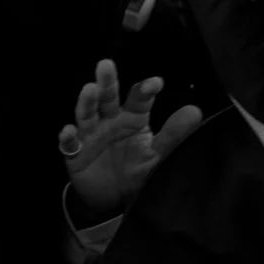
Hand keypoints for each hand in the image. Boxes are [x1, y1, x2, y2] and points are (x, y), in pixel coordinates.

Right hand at [59, 59, 203, 218]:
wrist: (112, 199)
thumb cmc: (136, 171)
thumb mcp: (157, 154)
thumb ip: (173, 134)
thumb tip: (195, 111)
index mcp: (132, 118)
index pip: (138, 98)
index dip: (145, 89)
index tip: (155, 84)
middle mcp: (110, 121)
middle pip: (107, 97)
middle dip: (107, 82)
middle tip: (106, 64)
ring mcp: (90, 135)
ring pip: (87, 114)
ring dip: (86, 102)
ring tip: (89, 90)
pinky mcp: (75, 153)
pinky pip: (70, 144)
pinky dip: (68, 137)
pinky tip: (68, 131)